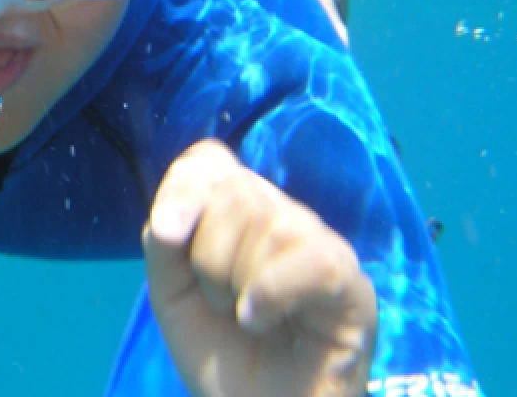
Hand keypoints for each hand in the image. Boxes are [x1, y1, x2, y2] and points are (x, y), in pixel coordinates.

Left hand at [144, 139, 376, 396]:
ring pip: (268, 224)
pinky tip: (257, 320)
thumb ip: (163, 246)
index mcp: (240, 213)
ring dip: (234, 283)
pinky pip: (311, 259)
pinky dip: (270, 291)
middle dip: (206, 257)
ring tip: (247, 320)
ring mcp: (323, 247)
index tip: (167, 236)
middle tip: (220, 303)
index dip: (183, 188)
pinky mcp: (352, 287)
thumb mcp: (173, 295)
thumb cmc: (223, 355)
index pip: (210, 161)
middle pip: (235, 192)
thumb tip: (167, 221)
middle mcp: (285, 218)